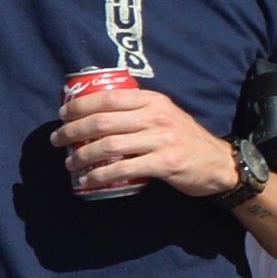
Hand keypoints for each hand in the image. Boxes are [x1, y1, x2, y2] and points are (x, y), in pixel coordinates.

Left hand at [58, 81, 238, 199]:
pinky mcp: (164, 164)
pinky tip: (89, 180)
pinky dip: (100, 175)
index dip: (80, 105)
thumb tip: (99, 115)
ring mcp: (161, 140)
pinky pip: (123, 169)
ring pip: (109, 146)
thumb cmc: (186, 140)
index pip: (109, 97)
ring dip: (82, 156)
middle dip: (72, 131)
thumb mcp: (166, 115)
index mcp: (153, 100)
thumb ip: (140, 112)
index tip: (63, 114)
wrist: (219, 164)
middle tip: (57, 140)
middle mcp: (156, 116)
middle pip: (103, 121)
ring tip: (70, 163)